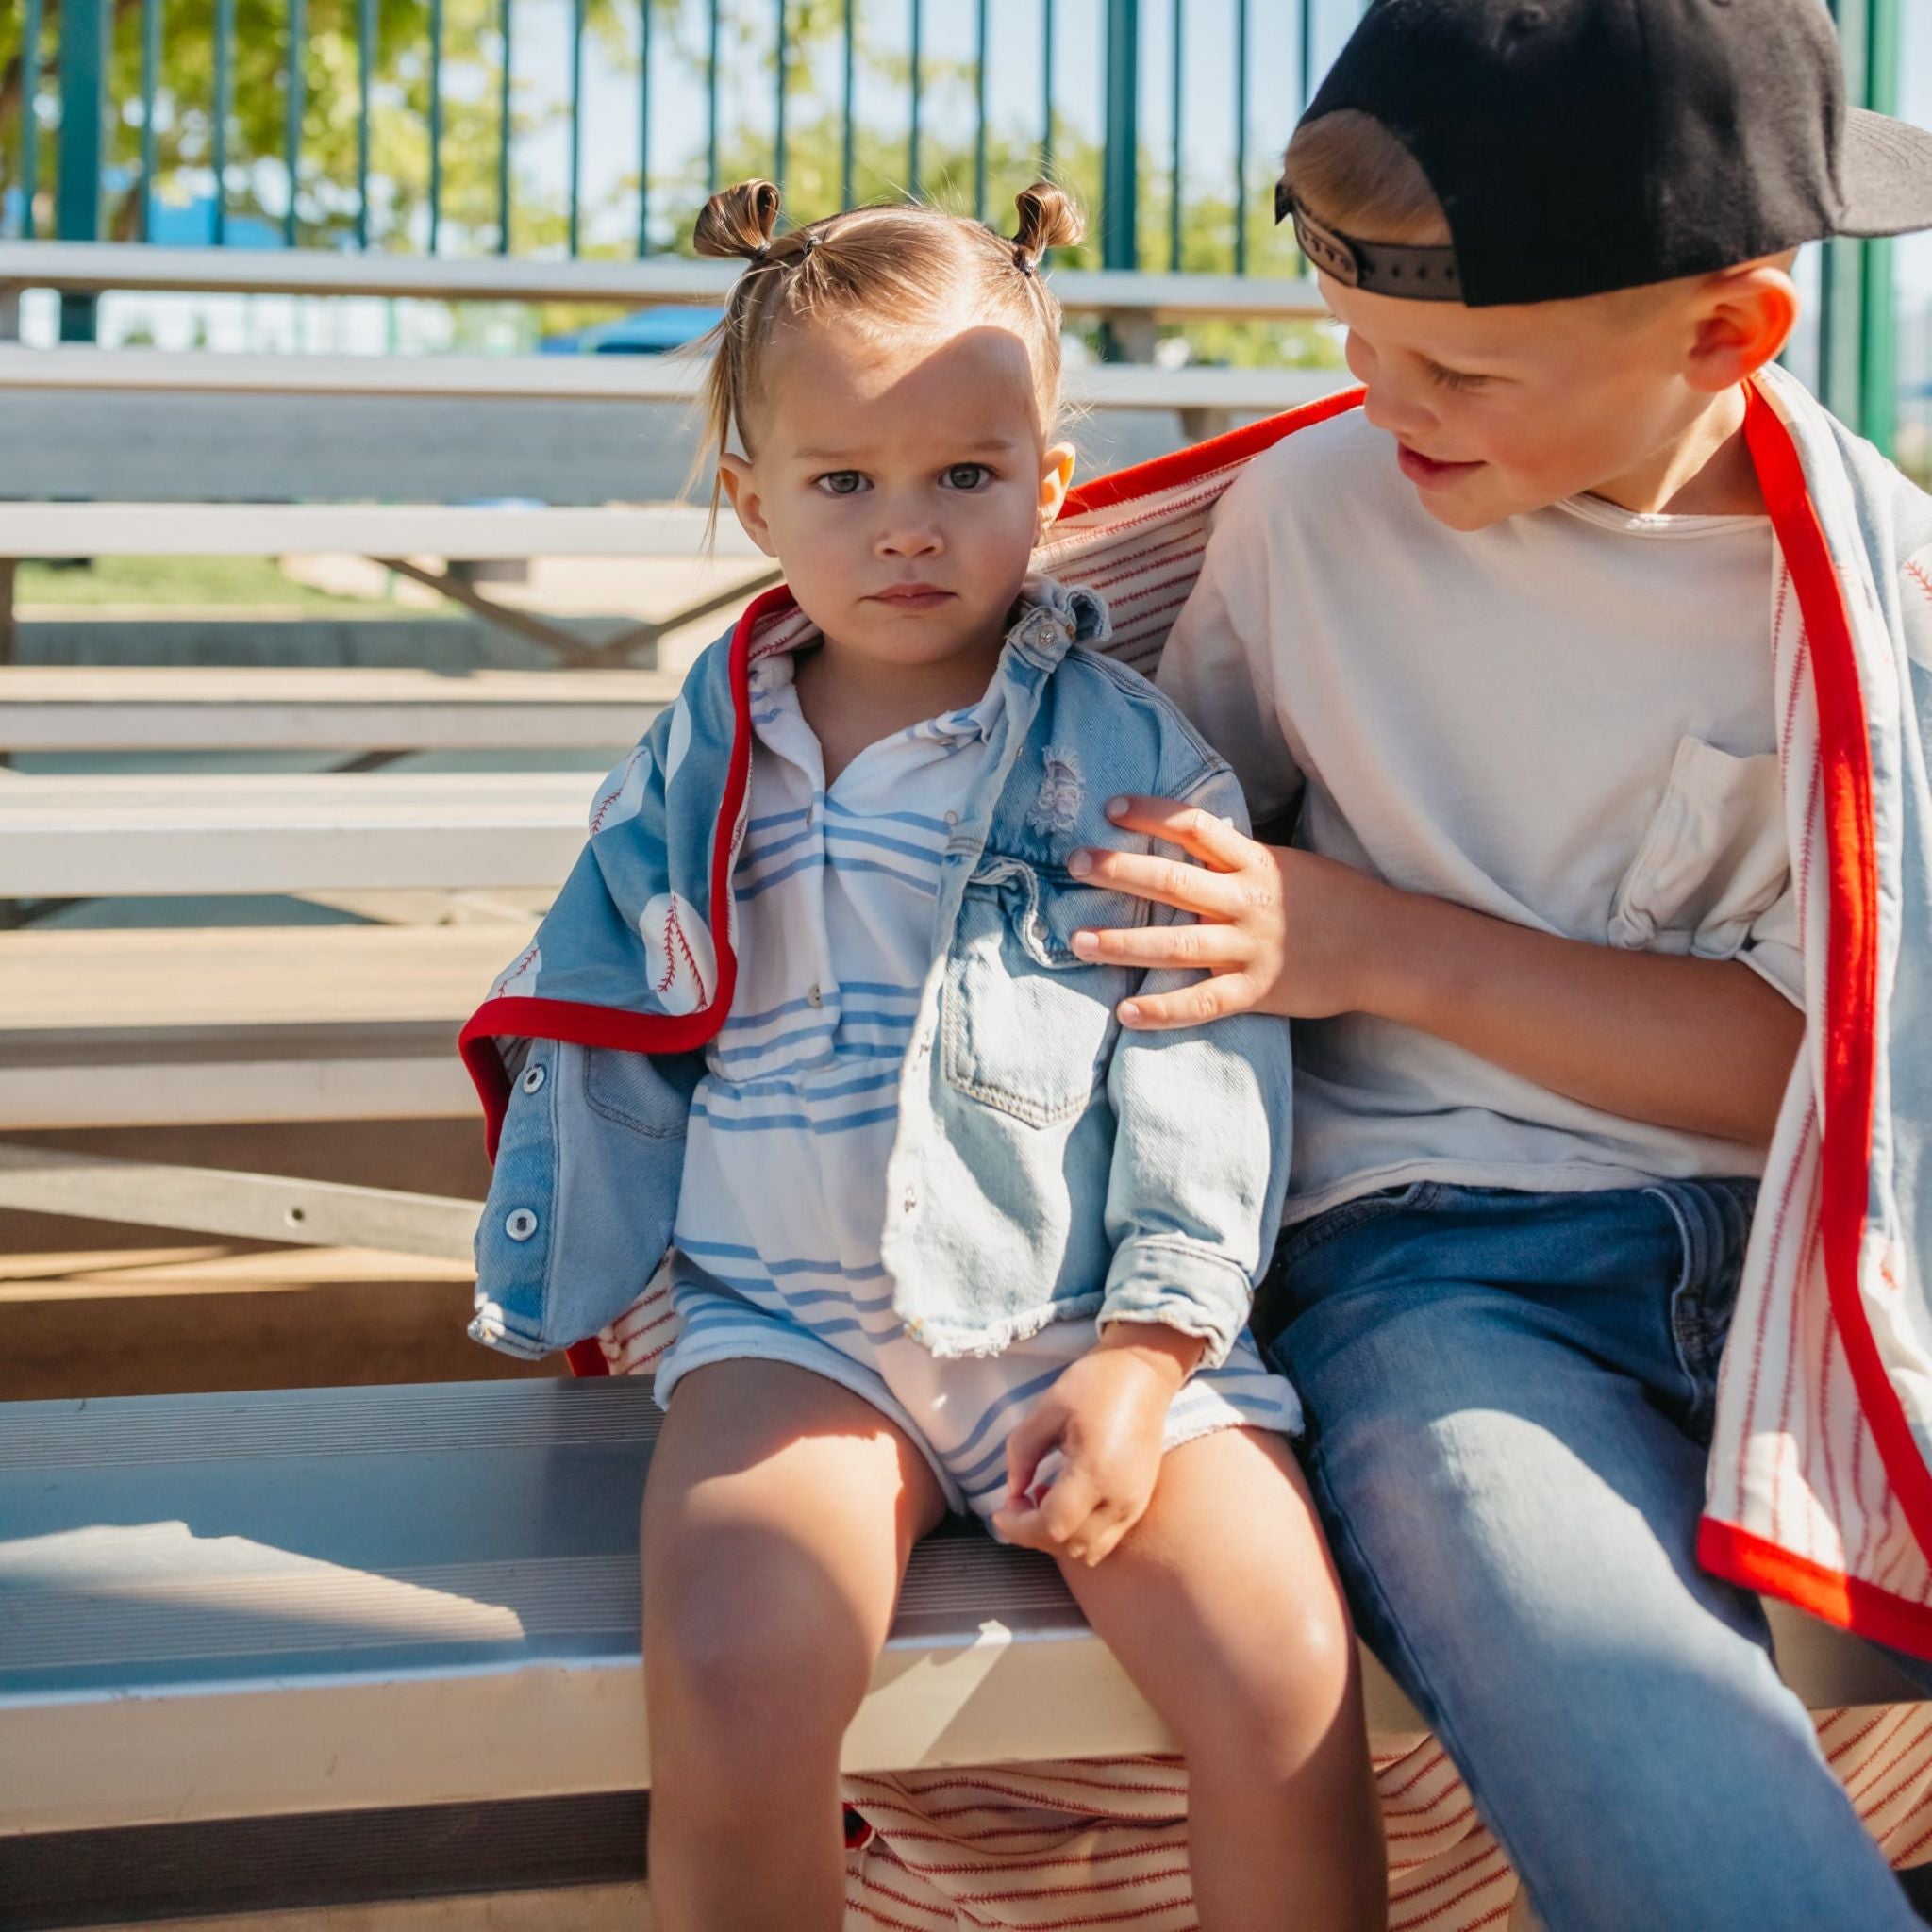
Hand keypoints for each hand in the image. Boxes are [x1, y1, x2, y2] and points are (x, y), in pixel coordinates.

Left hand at [990, 1323, 1202, 1565]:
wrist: (1144, 1375)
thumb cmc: (1095, 1384)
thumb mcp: (1047, 1410)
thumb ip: (1021, 1453)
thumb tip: (1012, 1491)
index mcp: (1096, 1472)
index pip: (1053, 1527)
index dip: (1019, 1527)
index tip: (1000, 1509)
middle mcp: (1120, 1498)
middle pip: (1070, 1546)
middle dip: (1033, 1534)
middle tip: (1015, 1504)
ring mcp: (1134, 1504)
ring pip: (1089, 1550)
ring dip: (1057, 1538)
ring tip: (1040, 1501)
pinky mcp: (1140, 1502)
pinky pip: (1105, 1539)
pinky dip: (1078, 1533)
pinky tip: (1065, 1501)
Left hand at [1067, 793, 1395, 1031]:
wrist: (1385, 948)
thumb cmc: (1335, 902)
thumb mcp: (1288, 865)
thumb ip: (1239, 856)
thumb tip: (1195, 830)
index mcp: (1255, 863)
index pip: (1196, 828)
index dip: (1153, 814)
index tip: (1112, 807)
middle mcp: (1247, 901)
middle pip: (1173, 880)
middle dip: (1120, 870)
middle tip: (1076, 862)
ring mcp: (1250, 948)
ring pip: (1177, 943)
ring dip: (1124, 943)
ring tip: (1079, 940)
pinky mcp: (1256, 991)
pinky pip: (1202, 1003)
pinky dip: (1163, 1010)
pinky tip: (1126, 1013)